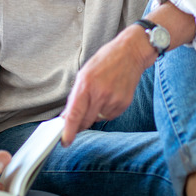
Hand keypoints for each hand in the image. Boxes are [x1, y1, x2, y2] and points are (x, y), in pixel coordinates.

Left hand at [61, 25, 152, 145]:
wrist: (131, 53)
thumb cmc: (106, 60)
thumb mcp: (84, 73)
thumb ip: (75, 96)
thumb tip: (67, 116)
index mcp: (86, 84)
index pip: (74, 114)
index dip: (68, 131)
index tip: (65, 141)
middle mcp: (100, 94)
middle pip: (85, 121)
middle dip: (80, 122)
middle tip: (82, 112)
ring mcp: (113, 100)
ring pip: (97, 119)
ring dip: (95, 113)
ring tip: (102, 93)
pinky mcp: (124, 104)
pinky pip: (110, 116)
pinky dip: (107, 110)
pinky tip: (111, 95)